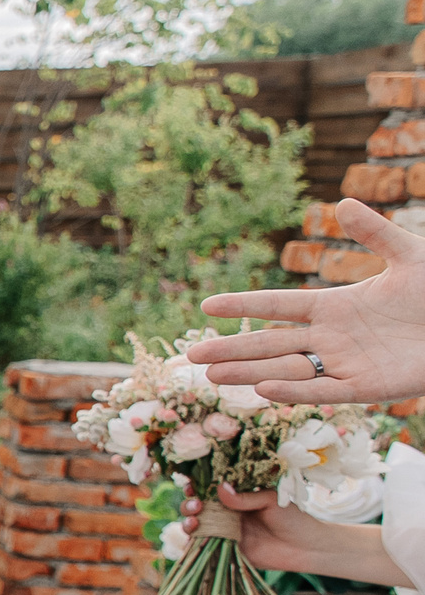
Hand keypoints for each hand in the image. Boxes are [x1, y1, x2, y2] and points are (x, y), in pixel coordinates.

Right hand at [185, 485, 408, 584]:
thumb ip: (246, 497)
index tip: (191, 484)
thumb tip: (220, 488)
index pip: (209, 489)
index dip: (196, 486)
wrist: (307, 547)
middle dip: (190, 505)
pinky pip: (204, 547)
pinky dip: (194, 543)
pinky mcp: (225, 550)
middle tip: (197, 506)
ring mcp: (224, 532)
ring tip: (194, 522)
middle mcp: (226, 513)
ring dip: (189, 522)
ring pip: (196, 526)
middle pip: (197, 507)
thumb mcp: (270, 500)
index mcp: (236, 497)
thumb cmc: (293, 518)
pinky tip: (193, 538)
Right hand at [192, 200, 424, 405]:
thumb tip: (344, 202)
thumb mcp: (411, 257)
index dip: (244, 306)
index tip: (206, 306)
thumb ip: (376, 233)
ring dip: (249, 374)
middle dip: (231, 350)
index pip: (278, 306)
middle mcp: (332, 338)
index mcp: (335, 306)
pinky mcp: (366, 388)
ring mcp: (345, 364)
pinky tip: (263, 390)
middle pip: (270, 344)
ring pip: (286, 370)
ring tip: (211, 377)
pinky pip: (323, 392)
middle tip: (192, 357)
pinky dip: (293, 392)